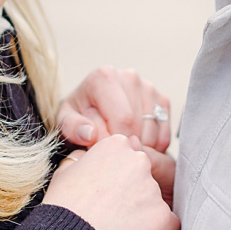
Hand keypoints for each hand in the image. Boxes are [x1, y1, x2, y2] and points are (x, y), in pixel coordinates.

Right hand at [42, 133, 177, 229]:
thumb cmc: (64, 206)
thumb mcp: (65, 170)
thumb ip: (83, 157)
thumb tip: (89, 157)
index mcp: (116, 146)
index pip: (127, 156)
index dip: (116, 175)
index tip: (106, 190)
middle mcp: (138, 162)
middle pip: (143, 177)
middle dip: (132, 192)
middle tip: (112, 210)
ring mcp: (153, 190)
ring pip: (154, 201)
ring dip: (142, 212)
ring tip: (117, 227)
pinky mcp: (163, 217)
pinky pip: (168, 224)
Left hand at [57, 66, 171, 151]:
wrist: (92, 109)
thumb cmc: (79, 115)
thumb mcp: (66, 121)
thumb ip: (73, 127)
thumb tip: (90, 134)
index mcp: (104, 77)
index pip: (123, 118)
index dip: (118, 141)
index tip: (107, 152)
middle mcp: (129, 77)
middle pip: (138, 125)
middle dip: (125, 145)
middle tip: (111, 151)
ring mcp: (148, 87)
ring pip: (152, 131)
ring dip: (139, 147)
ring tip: (120, 145)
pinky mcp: (162, 100)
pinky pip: (164, 135)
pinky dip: (152, 147)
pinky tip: (135, 144)